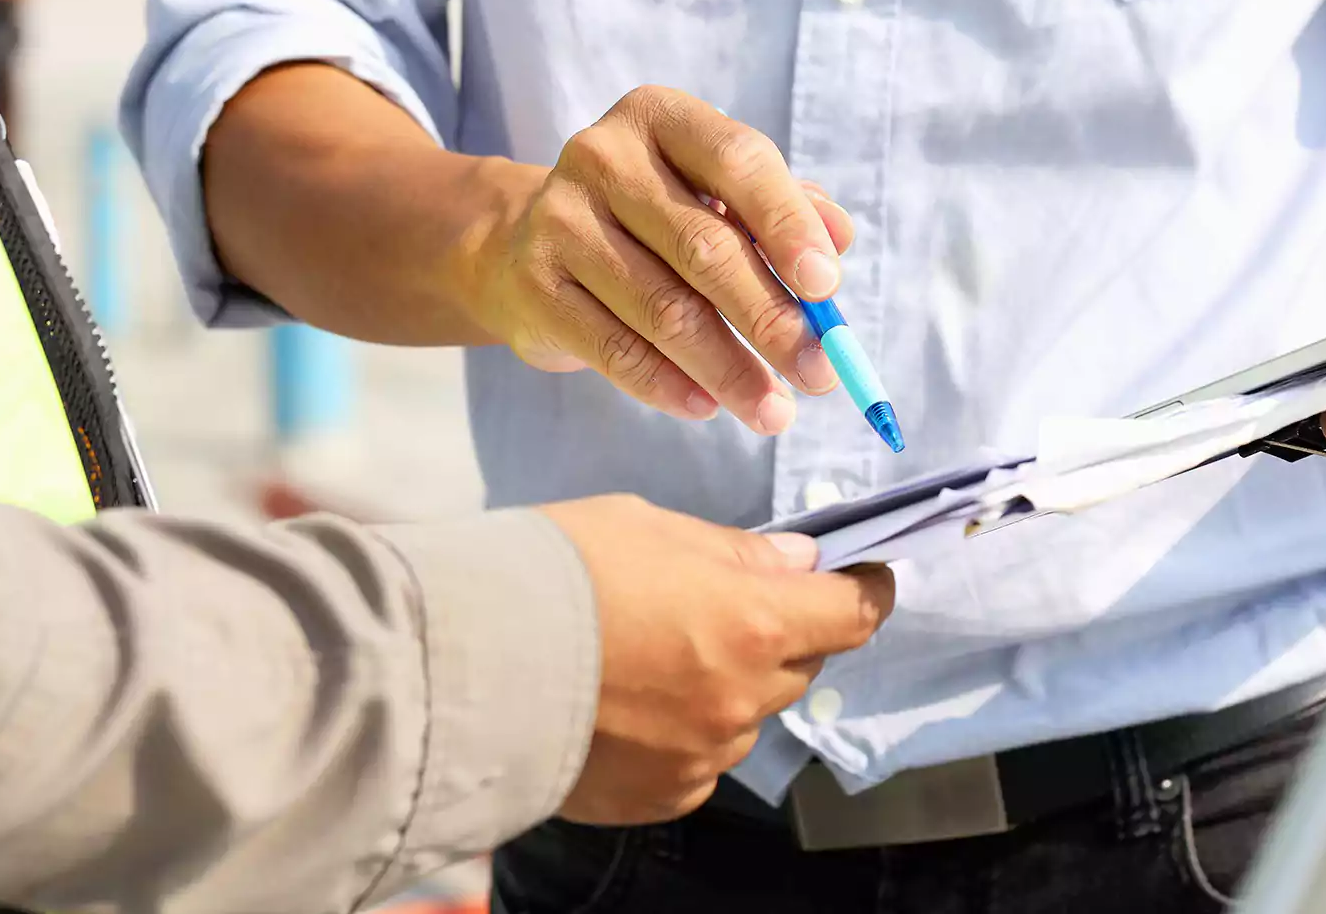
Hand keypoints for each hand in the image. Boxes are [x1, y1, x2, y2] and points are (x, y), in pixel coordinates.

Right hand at [464, 86, 855, 434]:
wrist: (522, 243)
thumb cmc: (652, 219)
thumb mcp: (716, 194)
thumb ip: (784, 211)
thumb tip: (840, 241)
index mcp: (661, 117)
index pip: (738, 160)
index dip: (788, 225)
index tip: (829, 288)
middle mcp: (603, 157)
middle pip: (704, 248)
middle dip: (772, 320)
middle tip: (819, 373)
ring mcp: (560, 221)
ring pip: (664, 311)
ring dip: (730, 370)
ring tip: (774, 412)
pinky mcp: (533, 286)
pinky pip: (615, 349)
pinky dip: (669, 386)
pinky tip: (708, 406)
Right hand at [540, 494, 894, 824]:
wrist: (459, 661)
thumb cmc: (556, 573)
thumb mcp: (650, 527)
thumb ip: (735, 553)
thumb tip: (796, 565)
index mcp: (756, 624)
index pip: (853, 614)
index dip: (866, 591)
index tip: (864, 578)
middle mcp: (742, 700)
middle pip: (799, 664)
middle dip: (780, 632)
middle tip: (723, 606)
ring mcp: (703, 758)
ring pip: (746, 715)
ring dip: (728, 686)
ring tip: (655, 659)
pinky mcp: (660, 798)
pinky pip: (700, 764)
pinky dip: (685, 736)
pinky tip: (632, 709)